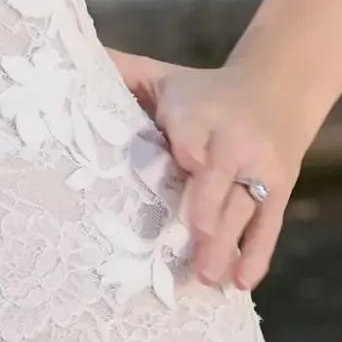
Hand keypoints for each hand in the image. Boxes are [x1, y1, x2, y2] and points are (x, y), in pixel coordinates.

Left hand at [104, 52, 305, 290]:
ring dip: (227, 242)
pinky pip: (269, 224)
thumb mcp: (165, 77)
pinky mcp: (279, 190)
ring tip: (205, 276)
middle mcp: (233, 140)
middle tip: (195, 235)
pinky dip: (257, 253)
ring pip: (244, 207)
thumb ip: (122, 73)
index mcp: (200, 112)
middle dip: (209, 203)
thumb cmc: (203, 92)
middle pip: (221, 175)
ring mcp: (259, 168)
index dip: (191, 143)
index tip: (187, 160)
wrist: (279, 88)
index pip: (194, 128)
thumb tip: (62, 58)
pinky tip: (241, 283)